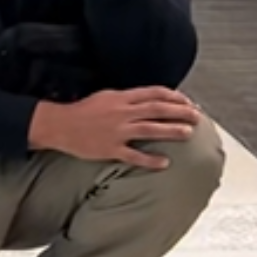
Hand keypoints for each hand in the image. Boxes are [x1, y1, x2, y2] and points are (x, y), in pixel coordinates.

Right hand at [32, 88, 201, 169]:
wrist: (59, 125)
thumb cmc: (84, 110)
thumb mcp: (107, 96)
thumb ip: (130, 98)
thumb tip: (153, 99)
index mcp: (122, 98)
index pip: (154, 93)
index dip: (174, 96)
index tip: (187, 101)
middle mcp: (122, 113)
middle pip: (157, 110)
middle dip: (180, 112)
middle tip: (197, 116)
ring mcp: (117, 131)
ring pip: (150, 130)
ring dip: (171, 131)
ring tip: (189, 133)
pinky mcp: (110, 149)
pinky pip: (133, 155)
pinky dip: (150, 160)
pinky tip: (165, 163)